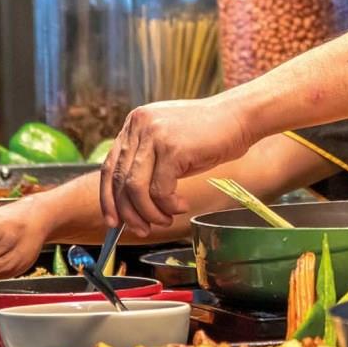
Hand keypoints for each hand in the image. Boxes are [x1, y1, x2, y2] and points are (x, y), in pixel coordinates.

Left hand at [101, 98, 254, 236]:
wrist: (239, 117)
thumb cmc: (208, 134)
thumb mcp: (169, 143)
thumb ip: (148, 162)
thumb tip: (130, 202)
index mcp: (135, 124)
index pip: (109, 167)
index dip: (108, 198)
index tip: (113, 222)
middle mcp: (139, 125)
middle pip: (119, 181)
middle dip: (129, 213)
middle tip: (142, 230)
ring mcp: (155, 135)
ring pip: (136, 189)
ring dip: (150, 213)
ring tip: (166, 220)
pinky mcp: (172, 148)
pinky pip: (160, 190)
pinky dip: (169, 206)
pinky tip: (181, 206)